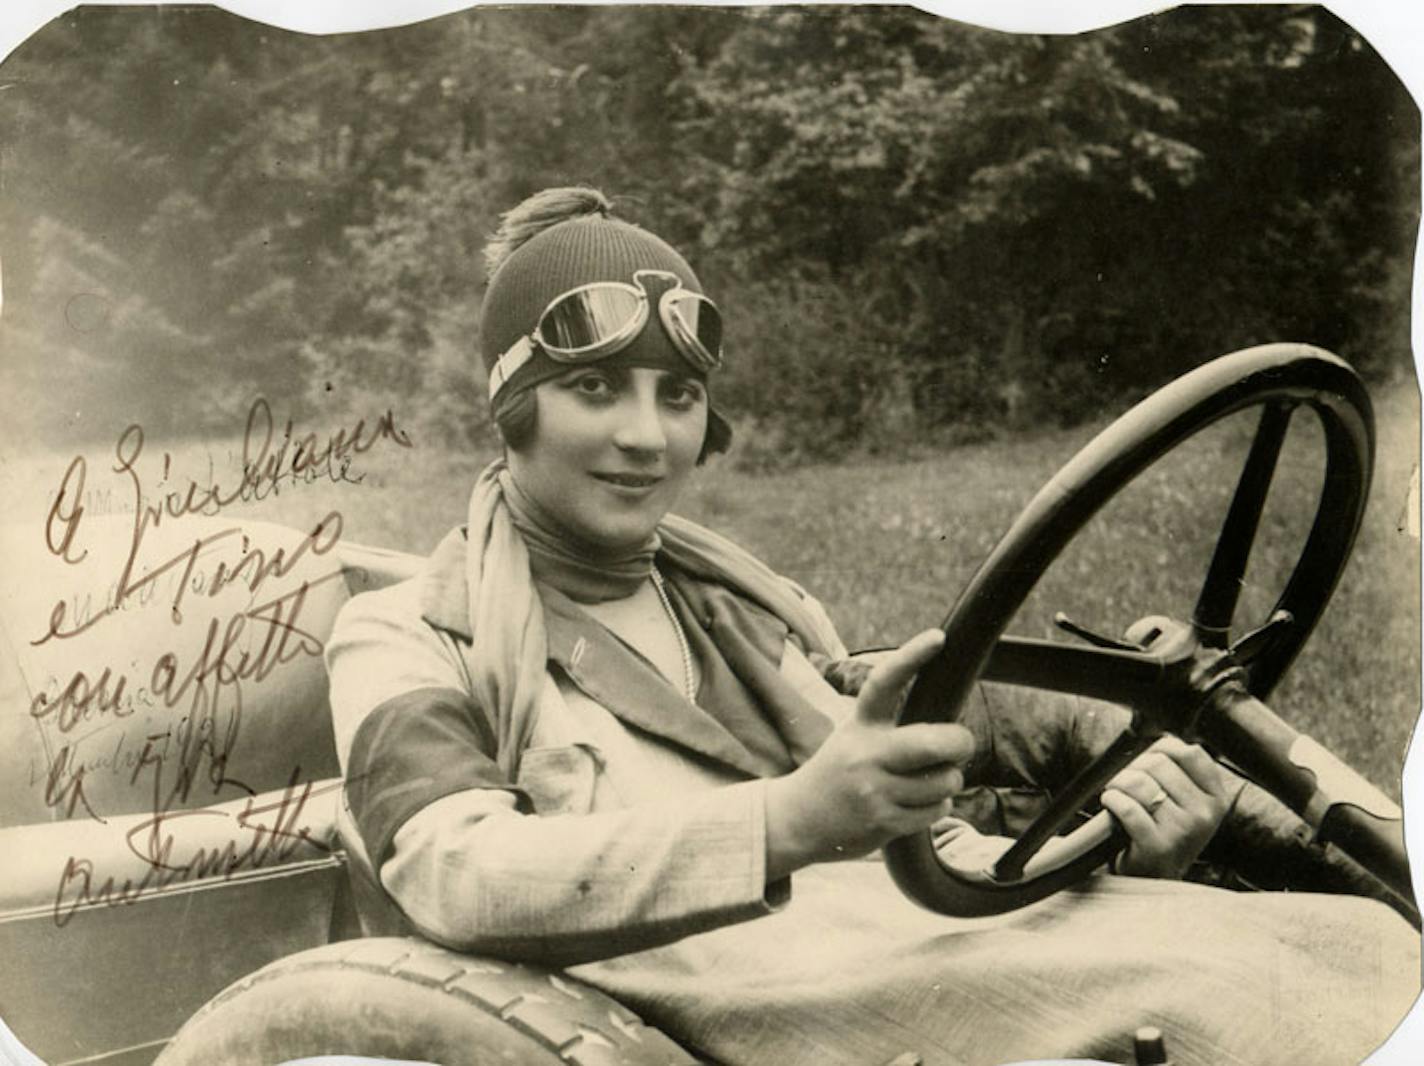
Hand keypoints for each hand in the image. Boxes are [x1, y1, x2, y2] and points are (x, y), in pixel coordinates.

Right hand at [765, 629, 974, 877]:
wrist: (796, 820)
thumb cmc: (838, 772)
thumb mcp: (852, 737)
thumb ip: (891, 727)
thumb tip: (947, 722)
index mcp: (859, 725)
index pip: (884, 684)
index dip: (911, 658)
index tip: (938, 638)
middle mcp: (866, 755)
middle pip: (932, 742)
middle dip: (960, 742)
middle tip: (960, 744)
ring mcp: (875, 791)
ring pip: (943, 781)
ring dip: (948, 781)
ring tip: (927, 781)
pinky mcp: (884, 823)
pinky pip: (936, 810)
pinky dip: (937, 806)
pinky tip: (915, 804)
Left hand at [1100, 736, 1242, 877]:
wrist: (1153, 878)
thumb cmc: (1163, 831)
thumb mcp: (1185, 802)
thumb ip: (1179, 771)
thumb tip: (1157, 737)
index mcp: (1216, 798)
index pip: (1190, 752)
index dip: (1161, 748)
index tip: (1148, 761)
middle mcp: (1205, 814)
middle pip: (1159, 763)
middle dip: (1134, 768)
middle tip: (1126, 784)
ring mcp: (1183, 831)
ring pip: (1139, 783)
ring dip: (1119, 784)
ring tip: (1118, 796)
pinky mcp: (1158, 846)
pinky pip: (1126, 806)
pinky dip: (1112, 801)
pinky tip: (1111, 806)